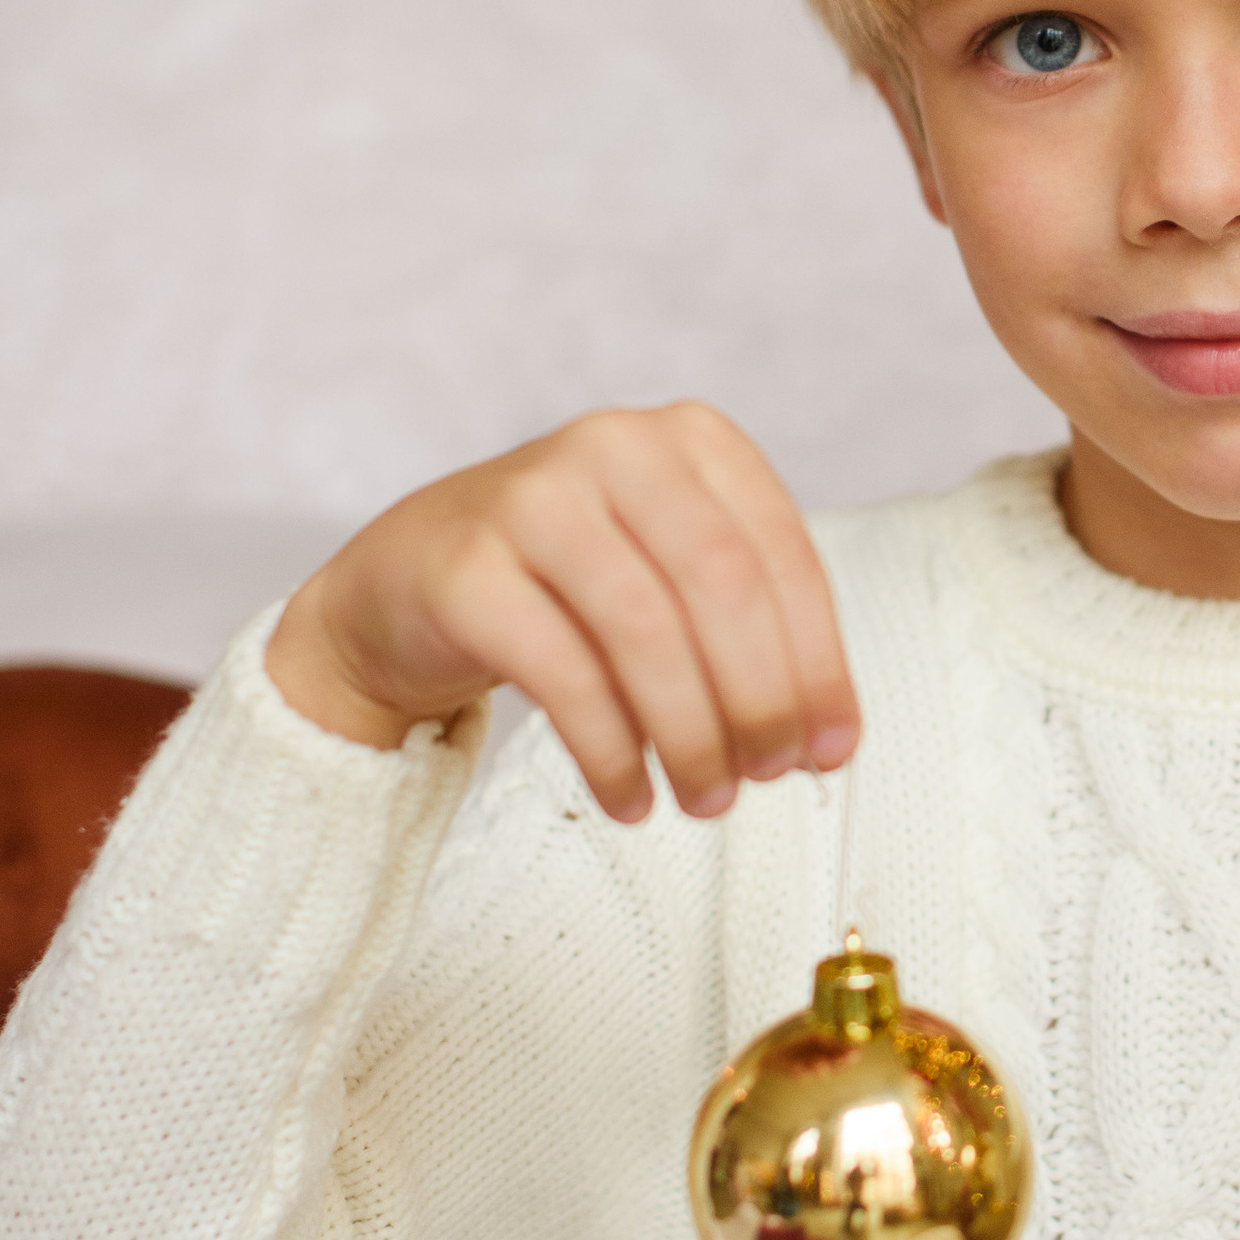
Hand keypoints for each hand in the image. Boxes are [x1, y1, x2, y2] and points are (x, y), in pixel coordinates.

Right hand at [265, 404, 856, 823]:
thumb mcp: (671, 578)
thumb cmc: (567, 587)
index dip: (819, 662)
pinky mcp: (467, 567)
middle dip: (761, 699)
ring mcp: (532, 498)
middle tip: (768, 777)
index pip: (782, 555)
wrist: (406, 583)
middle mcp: (614, 447)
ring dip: (689, 736)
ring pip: (646, 631)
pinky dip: (610, 753)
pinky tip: (630, 799)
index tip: (833, 748)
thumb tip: (827, 739)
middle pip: (723, 587)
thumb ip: (750, 634)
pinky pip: (564, 675)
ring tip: (705, 800)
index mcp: (690, 439)